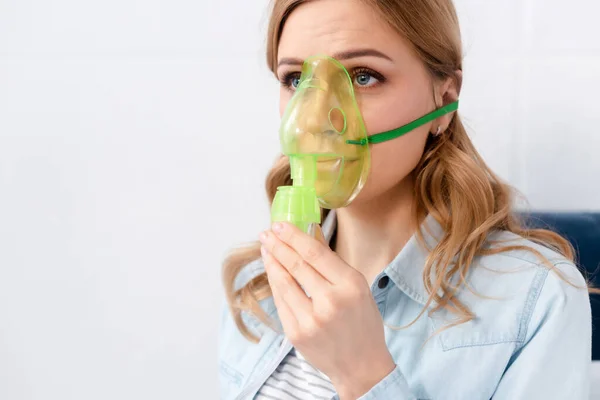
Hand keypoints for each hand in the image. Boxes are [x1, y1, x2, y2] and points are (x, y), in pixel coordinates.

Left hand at [259, 222, 395, 398]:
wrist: (361, 366)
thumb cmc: (362, 324)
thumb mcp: (359, 289)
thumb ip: (333, 267)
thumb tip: (305, 240)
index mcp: (351, 286)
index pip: (315, 253)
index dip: (294, 236)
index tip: (280, 225)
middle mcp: (330, 301)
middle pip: (297, 264)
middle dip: (278, 245)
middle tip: (267, 232)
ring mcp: (311, 320)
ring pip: (284, 282)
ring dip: (272, 262)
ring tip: (266, 248)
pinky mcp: (297, 333)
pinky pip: (281, 302)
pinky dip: (275, 283)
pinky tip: (272, 271)